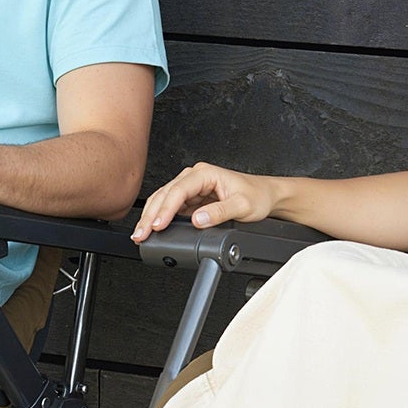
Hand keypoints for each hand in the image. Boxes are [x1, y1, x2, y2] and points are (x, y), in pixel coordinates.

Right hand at [133, 163, 282, 241]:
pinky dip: (160, 218)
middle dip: (151, 215)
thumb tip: (198, 220)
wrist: (266, 196)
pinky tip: (153, 230)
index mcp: (204, 173)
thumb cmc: (257, 196)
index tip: (158, 225)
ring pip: (164, 200)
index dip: (165, 209)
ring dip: (152, 217)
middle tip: (141, 234)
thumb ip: (219, 212)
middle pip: (165, 195)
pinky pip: (171, 208)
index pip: (178, 190)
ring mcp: (192, 188)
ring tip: (141, 234)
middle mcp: (195, 177)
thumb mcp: (242, 206)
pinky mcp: (192, 199)